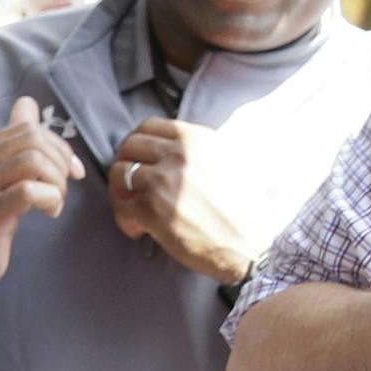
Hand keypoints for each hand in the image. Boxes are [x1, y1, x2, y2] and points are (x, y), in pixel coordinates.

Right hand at [0, 94, 85, 301]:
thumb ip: (13, 141)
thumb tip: (26, 103)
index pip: (28, 130)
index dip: (59, 148)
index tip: (70, 173)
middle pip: (33, 141)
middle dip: (60, 165)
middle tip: (61, 191)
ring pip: (34, 162)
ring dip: (57, 184)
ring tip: (53, 204)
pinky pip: (30, 191)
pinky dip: (50, 199)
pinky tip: (48, 213)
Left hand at [107, 119, 259, 283]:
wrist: (252, 244)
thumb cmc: (246, 209)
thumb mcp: (234, 162)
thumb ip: (205, 149)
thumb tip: (178, 147)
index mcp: (198, 139)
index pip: (149, 125)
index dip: (137, 142)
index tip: (137, 157)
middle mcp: (178, 155)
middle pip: (128, 146)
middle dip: (123, 164)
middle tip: (129, 184)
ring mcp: (163, 181)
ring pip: (118, 175)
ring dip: (120, 193)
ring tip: (133, 208)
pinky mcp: (152, 210)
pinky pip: (121, 207)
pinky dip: (124, 220)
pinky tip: (139, 230)